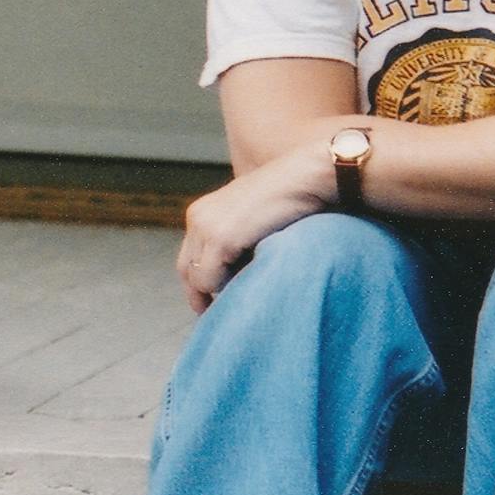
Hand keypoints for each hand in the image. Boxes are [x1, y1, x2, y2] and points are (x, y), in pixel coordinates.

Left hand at [178, 143, 332, 313]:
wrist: (307, 178)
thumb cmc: (290, 200)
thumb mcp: (253, 221)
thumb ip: (238, 242)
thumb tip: (234, 277)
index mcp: (202, 213)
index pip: (189, 259)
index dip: (202, 283)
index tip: (214, 305)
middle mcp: (197, 218)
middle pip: (187, 271)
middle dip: (201, 295)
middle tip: (220, 316)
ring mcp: (206, 227)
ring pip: (198, 280)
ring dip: (219, 292)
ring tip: (244, 299)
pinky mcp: (221, 238)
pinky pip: (211, 281)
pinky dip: (227, 290)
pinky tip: (251, 285)